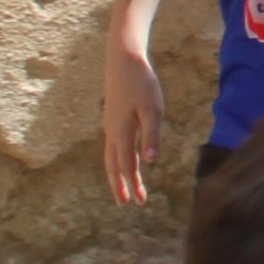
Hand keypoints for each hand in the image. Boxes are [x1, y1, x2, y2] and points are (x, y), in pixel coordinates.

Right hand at [101, 39, 165, 206]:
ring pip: (110, 156)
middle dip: (119, 186)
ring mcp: (110, 125)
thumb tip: (151, 162)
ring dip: (116, 174)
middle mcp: (112, 132)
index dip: (132, 185)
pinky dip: (116, 159)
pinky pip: (112, 146)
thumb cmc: (141, 83)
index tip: (139, 202)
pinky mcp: (112, 118)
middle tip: (126, 204)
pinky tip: (124, 160)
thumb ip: (151, 135)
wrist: (123, 59)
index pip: (127, 166)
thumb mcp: (152, 109)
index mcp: (121, 132)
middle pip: (113, 166)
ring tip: (122, 187)